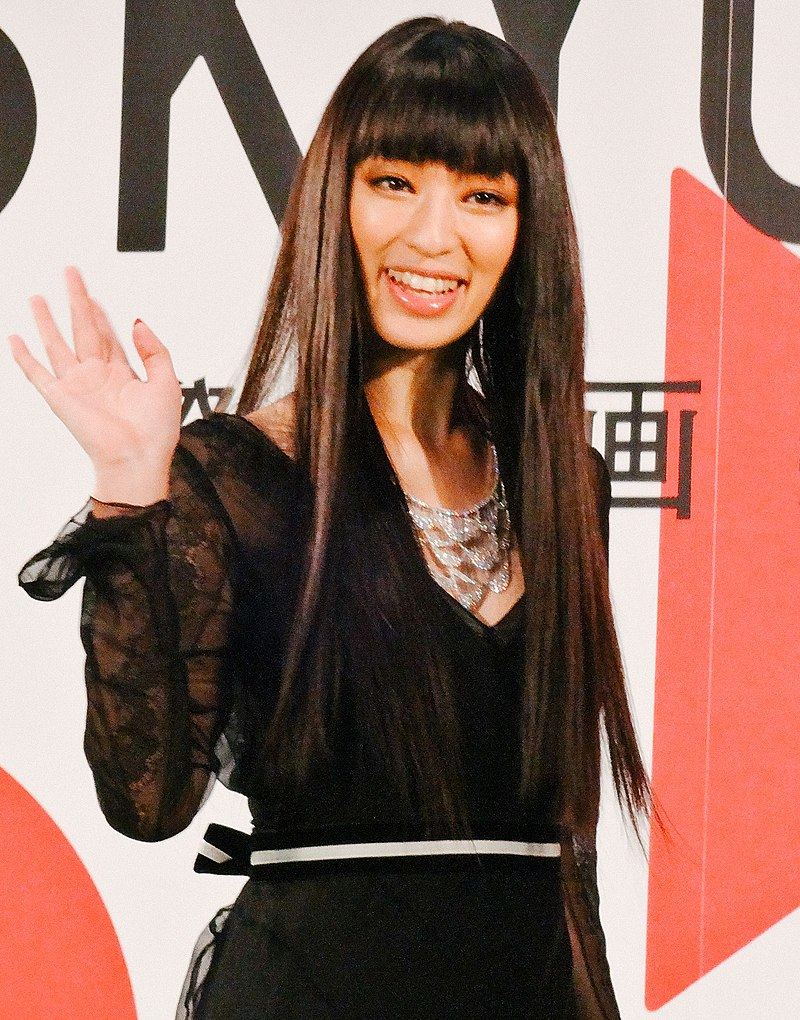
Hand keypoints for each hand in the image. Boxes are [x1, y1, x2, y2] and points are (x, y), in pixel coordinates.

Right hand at [9, 267, 181, 503]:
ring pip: (58, 344)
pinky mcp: (60, 398)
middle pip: (83, 330)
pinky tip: (16, 339)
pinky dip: (25, 356)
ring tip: (38, 297)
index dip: (102, 313)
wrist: (138, 459)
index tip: (95, 294)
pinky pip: (37, 373)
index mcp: (123, 375)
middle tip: (70, 274)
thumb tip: (137, 321)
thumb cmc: (155, 432)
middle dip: (76, 301)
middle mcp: (98, 377)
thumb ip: (155, 350)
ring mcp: (77, 386)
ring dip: (47, 321)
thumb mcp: (166, 382)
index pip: (108, 336)